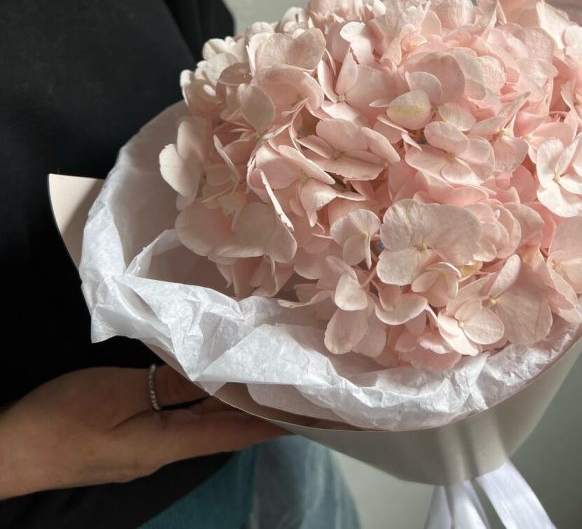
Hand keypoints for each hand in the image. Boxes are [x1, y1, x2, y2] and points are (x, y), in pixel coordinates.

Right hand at [0, 366, 285, 498]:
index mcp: (169, 443)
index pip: (235, 432)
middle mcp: (168, 449)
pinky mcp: (135, 438)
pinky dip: (208, 405)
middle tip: (296, 391)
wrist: (12, 448)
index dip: (273, 422)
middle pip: (226, 431)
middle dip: (263, 414)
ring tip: (269, 386)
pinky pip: (183, 420)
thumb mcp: (120, 393)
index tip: (309, 410)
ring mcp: (151, 447)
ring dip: (238, 409)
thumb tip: (220, 375)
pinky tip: (215, 389)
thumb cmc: (65, 418)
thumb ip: (172, 385)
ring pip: (206, 425)